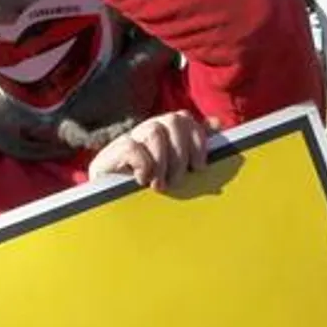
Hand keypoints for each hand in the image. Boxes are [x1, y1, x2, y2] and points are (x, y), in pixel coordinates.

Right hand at [87, 112, 211, 191]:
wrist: (108, 208)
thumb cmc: (149, 189)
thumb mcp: (176, 170)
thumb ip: (195, 147)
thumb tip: (217, 122)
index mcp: (164, 133)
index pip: (185, 118)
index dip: (197, 139)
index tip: (199, 166)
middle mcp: (147, 131)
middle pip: (174, 119)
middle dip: (182, 152)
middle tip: (177, 179)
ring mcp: (128, 140)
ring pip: (155, 131)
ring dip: (163, 161)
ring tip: (159, 185)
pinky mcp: (109, 154)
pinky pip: (132, 146)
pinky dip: (143, 165)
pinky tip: (142, 180)